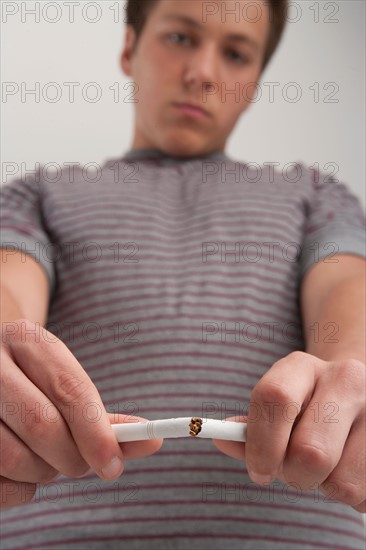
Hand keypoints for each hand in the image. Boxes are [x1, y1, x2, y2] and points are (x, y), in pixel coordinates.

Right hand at [0, 319, 162, 508]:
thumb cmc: (35, 381)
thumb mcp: (64, 380)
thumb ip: (104, 416)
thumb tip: (152, 442)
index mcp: (25, 339)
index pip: (68, 388)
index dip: (95, 432)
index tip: (114, 464)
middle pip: (40, 424)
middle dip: (73, 457)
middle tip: (86, 466)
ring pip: (12, 456)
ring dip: (44, 473)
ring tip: (52, 460)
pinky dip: (21, 488)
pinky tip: (25, 470)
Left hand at [212, 351, 364, 512]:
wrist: (359, 392)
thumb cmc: (307, 407)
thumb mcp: (278, 404)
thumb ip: (251, 427)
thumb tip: (222, 439)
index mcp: (302, 367)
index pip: (274, 398)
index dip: (261, 443)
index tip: (258, 470)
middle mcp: (345, 379)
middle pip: (309, 451)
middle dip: (294, 475)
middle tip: (295, 471)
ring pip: (341, 481)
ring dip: (326, 487)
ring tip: (328, 464)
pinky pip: (364, 493)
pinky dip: (352, 494)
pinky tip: (350, 467)